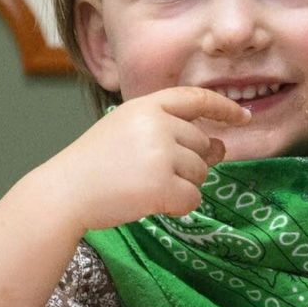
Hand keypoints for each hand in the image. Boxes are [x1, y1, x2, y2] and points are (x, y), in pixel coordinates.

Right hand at [41, 86, 250, 231]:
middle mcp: (157, 124)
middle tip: (154, 175)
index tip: (242, 117)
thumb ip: (169, 131)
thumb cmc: (93, 165)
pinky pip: (192, 199)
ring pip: (200, 174)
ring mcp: (161, 154)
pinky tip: (151, 203)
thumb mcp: (126, 131)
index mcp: (146, 105)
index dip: (223, 108)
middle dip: (187, 164)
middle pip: (201, 145)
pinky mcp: (162, 185)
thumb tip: (220, 146)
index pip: (196, 99)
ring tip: (145, 187)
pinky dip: (177, 207)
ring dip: (181, 186)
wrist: (64, 192)